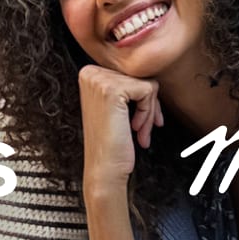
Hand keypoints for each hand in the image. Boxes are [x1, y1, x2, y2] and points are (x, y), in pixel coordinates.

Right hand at [79, 64, 162, 196]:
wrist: (103, 170)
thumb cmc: (111, 144)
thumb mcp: (114, 107)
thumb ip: (125, 86)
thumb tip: (148, 69)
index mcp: (89, 74)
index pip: (129, 74)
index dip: (141, 99)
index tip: (138, 121)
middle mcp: (91, 73)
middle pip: (139, 77)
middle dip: (147, 106)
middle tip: (142, 130)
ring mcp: (100, 80)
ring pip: (147, 83)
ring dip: (149, 112)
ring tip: (140, 133)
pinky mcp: (113, 90)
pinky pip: (148, 91)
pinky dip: (149, 113)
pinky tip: (136, 131)